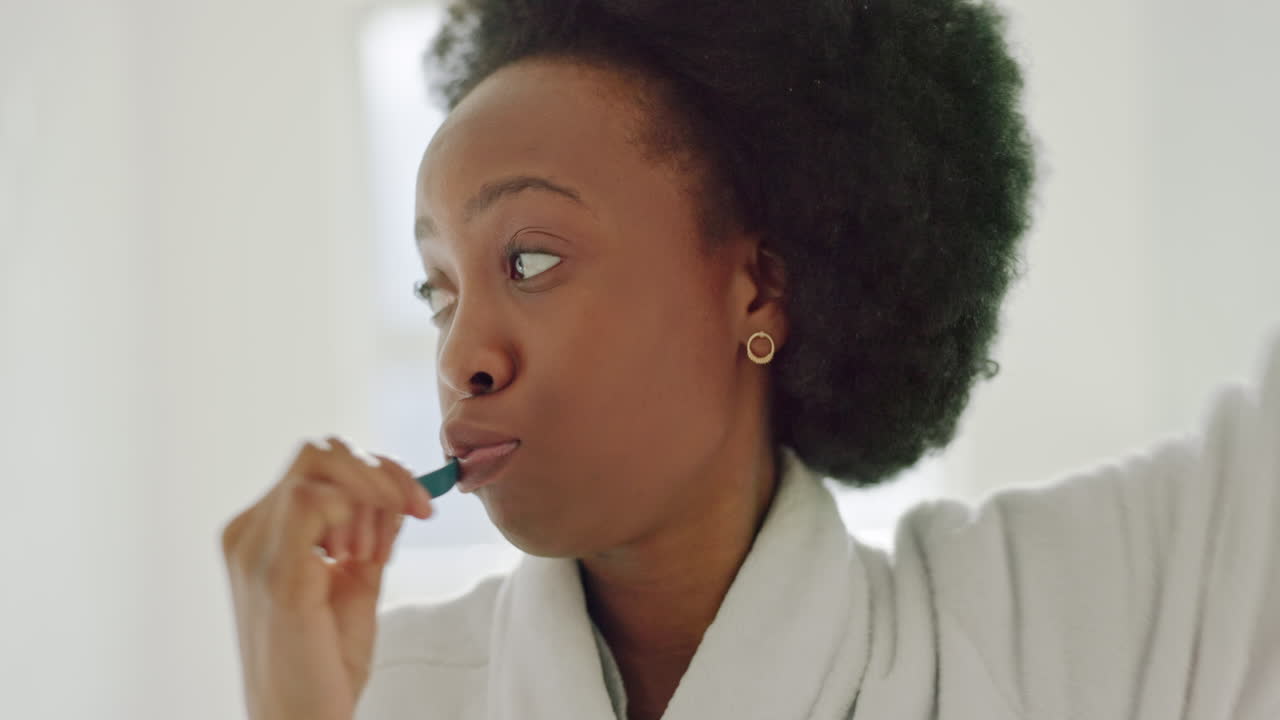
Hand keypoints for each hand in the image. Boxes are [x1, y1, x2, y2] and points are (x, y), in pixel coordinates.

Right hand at [220, 436, 433, 719]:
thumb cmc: (324, 663)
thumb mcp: (355, 584)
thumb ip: (371, 536)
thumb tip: (399, 492)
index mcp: (263, 531)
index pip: (321, 464)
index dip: (379, 471)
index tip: (420, 504)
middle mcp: (249, 531)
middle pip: (320, 452)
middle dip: (382, 473)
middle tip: (415, 511)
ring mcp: (255, 548)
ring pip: (319, 465)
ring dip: (371, 496)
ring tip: (376, 553)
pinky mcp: (274, 572)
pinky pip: (311, 502)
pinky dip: (353, 513)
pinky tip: (362, 557)